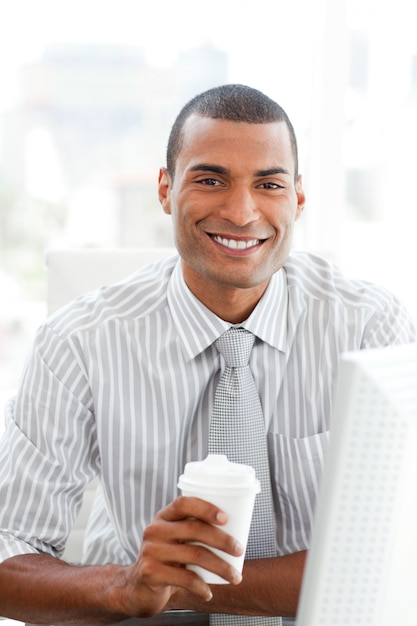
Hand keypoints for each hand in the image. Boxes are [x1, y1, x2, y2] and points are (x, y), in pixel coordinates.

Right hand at [117, 496, 243, 617]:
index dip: (206, 508)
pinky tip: (209, 592)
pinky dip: (202, 586)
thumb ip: (194, 530)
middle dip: (222, 540)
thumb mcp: (175, 539)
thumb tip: (235, 528)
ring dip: (220, 567)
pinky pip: (184, 578)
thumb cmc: (167, 559)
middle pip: (194, 529)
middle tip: (239, 550)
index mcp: (164, 516)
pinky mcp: (150, 572)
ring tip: (235, 577)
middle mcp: (155, 530)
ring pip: (195, 554)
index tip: (226, 518)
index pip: (184, 503)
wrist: (138, 587)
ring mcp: (151, 551)